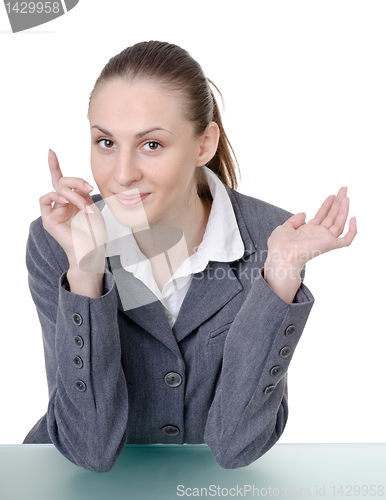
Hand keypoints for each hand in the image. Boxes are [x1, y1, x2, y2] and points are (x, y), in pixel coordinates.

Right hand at [39, 149, 106, 272]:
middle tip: (89, 189)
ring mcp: (55, 211)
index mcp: (73, 200)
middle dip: (77, 181)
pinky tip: (65, 201)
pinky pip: (44, 200)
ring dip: (74, 195)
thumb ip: (84, 195)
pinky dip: (55, 196)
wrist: (92, 251)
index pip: (63, 180)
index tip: (51, 151)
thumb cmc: (95, 234)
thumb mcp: (93, 208)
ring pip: (58, 189)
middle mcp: (62, 204)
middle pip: (63, 181)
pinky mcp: (49, 219)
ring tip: (85, 207)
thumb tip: (79, 186)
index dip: (55, 165)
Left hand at [264, 187, 356, 302]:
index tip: (332, 195)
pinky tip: (354, 218)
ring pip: (339, 223)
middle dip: (338, 203)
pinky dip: (352, 231)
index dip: (327, 205)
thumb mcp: (284, 228)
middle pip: (332, 217)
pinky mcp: (330, 245)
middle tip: (343, 189)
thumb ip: (294, 220)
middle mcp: (318, 235)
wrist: (281, 255)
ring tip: (346, 196)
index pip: (321, 216)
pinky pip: (346, 240)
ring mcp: (325, 239)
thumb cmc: (279, 245)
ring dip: (344, 209)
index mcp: (308, 231)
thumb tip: (304, 213)